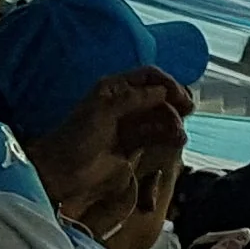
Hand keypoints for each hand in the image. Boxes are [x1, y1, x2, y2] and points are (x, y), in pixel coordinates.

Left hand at [32, 61, 193, 205]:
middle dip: (173, 103)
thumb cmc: (78, 136)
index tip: (181, 96)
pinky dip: (168, 136)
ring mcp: (129, 124)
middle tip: (187, 112)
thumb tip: (163, 91)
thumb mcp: (104, 110)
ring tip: (179, 135)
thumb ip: (134, 98)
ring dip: (173, 121)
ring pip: (159, 116)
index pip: (148, 77)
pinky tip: (177, 141)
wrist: (61, 171)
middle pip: (157, 96)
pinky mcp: (132, 145)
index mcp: (115, 89)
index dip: (167, 82)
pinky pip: (155, 135)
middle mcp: (124, 103)